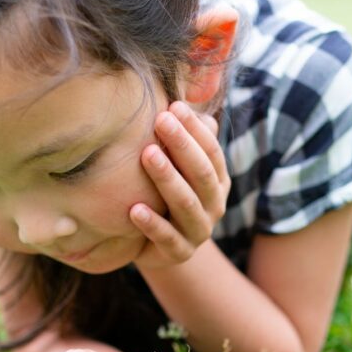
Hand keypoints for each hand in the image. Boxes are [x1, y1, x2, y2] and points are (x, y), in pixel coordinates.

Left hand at [131, 101, 229, 268]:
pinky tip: (134, 209)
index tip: (173, 106)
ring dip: (167, 179)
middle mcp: (214, 205)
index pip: (211, 151)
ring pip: (187, 204)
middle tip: (160, 120)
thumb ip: (183, 139)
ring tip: (147, 155)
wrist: (156, 247)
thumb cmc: (163, 195)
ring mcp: (199, 231)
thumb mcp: (175, 166)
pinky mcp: (179, 253)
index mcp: (217, 180)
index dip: (194, 129)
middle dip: (182, 146)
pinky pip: (167, 239)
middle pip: (202, 174)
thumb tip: (181, 98)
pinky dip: (152, 225)